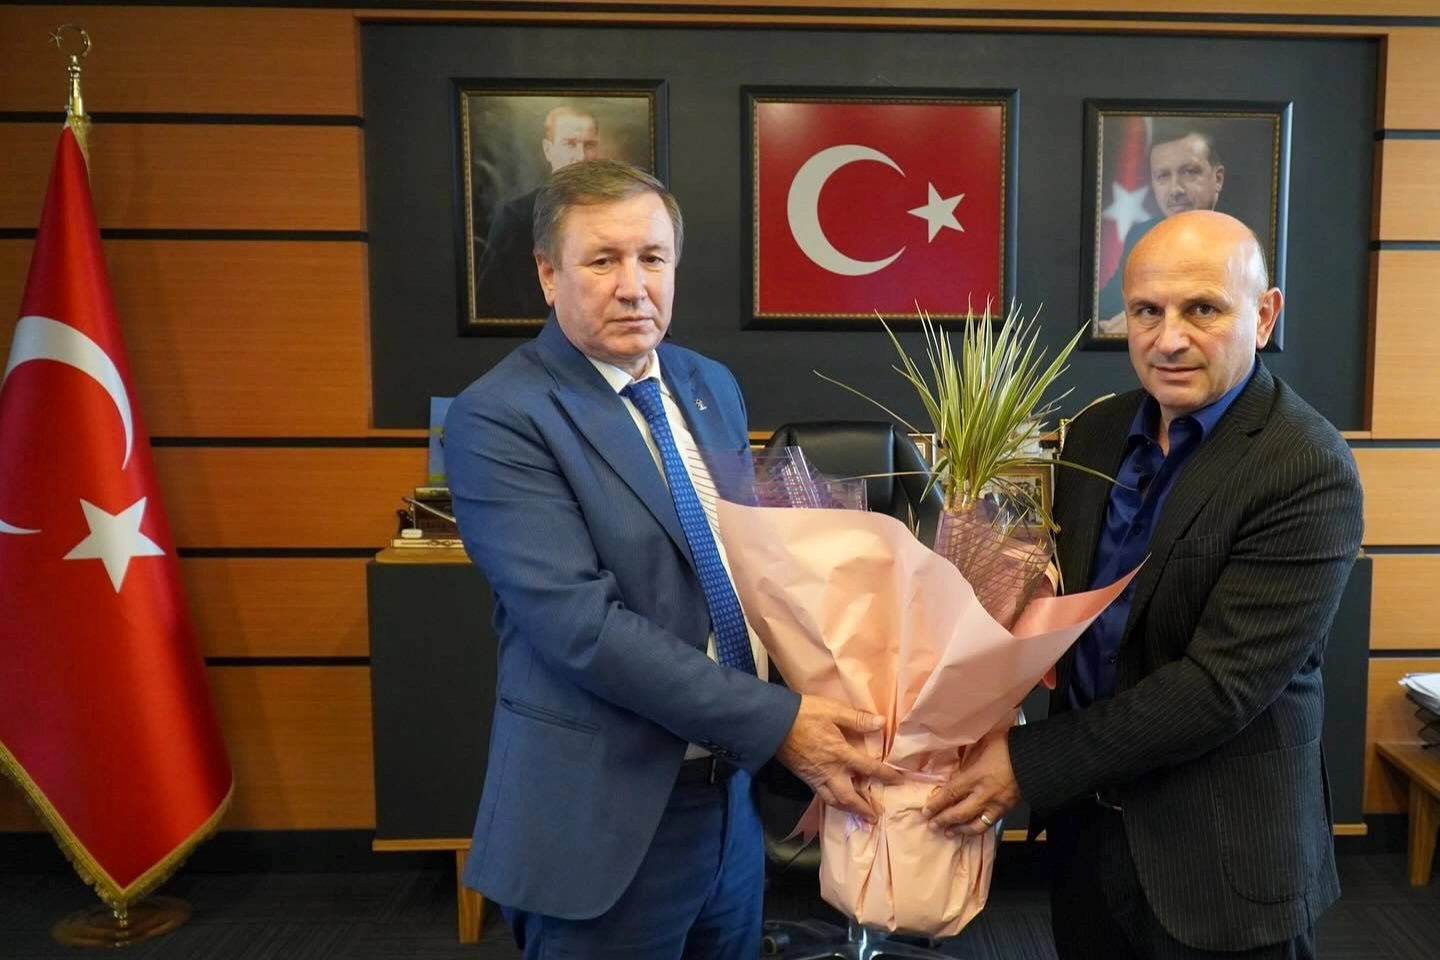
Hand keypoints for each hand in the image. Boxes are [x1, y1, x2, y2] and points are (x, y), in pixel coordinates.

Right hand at [775, 695, 901, 821]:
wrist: (773, 723)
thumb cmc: (804, 714)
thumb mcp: (832, 710)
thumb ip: (857, 719)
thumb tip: (880, 724)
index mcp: (840, 753)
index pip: (869, 768)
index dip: (886, 775)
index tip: (899, 781)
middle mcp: (830, 770)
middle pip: (849, 797)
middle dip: (863, 808)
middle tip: (875, 817)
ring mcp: (815, 777)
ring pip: (834, 801)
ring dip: (848, 809)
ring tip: (858, 814)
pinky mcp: (805, 778)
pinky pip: (821, 795)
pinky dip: (833, 802)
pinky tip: (837, 800)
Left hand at [921, 725, 1020, 837]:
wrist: (1036, 758)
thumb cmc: (1009, 746)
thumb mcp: (982, 743)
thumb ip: (967, 755)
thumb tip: (954, 760)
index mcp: (976, 775)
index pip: (951, 793)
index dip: (937, 804)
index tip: (926, 810)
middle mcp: (985, 794)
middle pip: (959, 813)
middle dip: (944, 820)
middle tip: (932, 825)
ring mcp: (997, 804)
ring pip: (975, 824)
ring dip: (959, 830)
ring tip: (949, 833)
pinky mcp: (1007, 809)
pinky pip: (989, 824)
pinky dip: (978, 829)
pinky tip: (972, 830)